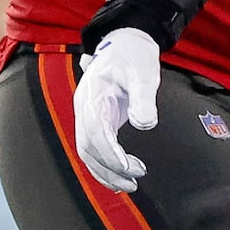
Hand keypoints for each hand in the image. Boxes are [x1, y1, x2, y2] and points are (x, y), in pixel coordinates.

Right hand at [73, 27, 160, 191]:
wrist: (124, 44)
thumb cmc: (134, 56)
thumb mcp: (143, 72)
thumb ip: (143, 97)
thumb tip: (145, 123)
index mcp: (92, 95)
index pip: (96, 130)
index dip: (110, 152)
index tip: (127, 167)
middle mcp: (84, 108)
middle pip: (87, 146)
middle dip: (108, 168)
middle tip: (134, 181)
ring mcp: (87, 115)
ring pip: (87, 152)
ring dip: (106, 171)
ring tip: (130, 184)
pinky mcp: (95, 121)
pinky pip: (93, 148)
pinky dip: (104, 166)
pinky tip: (121, 176)